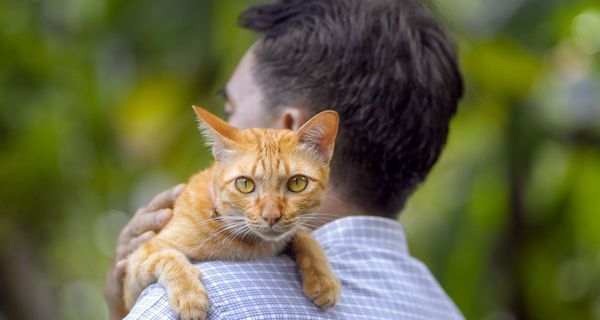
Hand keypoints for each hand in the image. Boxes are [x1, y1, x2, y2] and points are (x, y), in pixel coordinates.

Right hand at [104, 183, 184, 319]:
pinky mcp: (117, 272)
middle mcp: (132, 232)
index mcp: (145, 219)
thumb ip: (178, 221)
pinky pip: (119, 269)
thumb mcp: (163, 235)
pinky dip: (122, 266)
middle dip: (155, 217)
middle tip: (168, 214)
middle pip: (143, 221)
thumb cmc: (152, 253)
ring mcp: (123, 251)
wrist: (124, 283)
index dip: (169, 196)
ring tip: (150, 236)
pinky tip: (125, 264)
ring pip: (131, 243)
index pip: (157, 204)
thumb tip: (209, 207)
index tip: (183, 189)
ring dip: (140, 240)